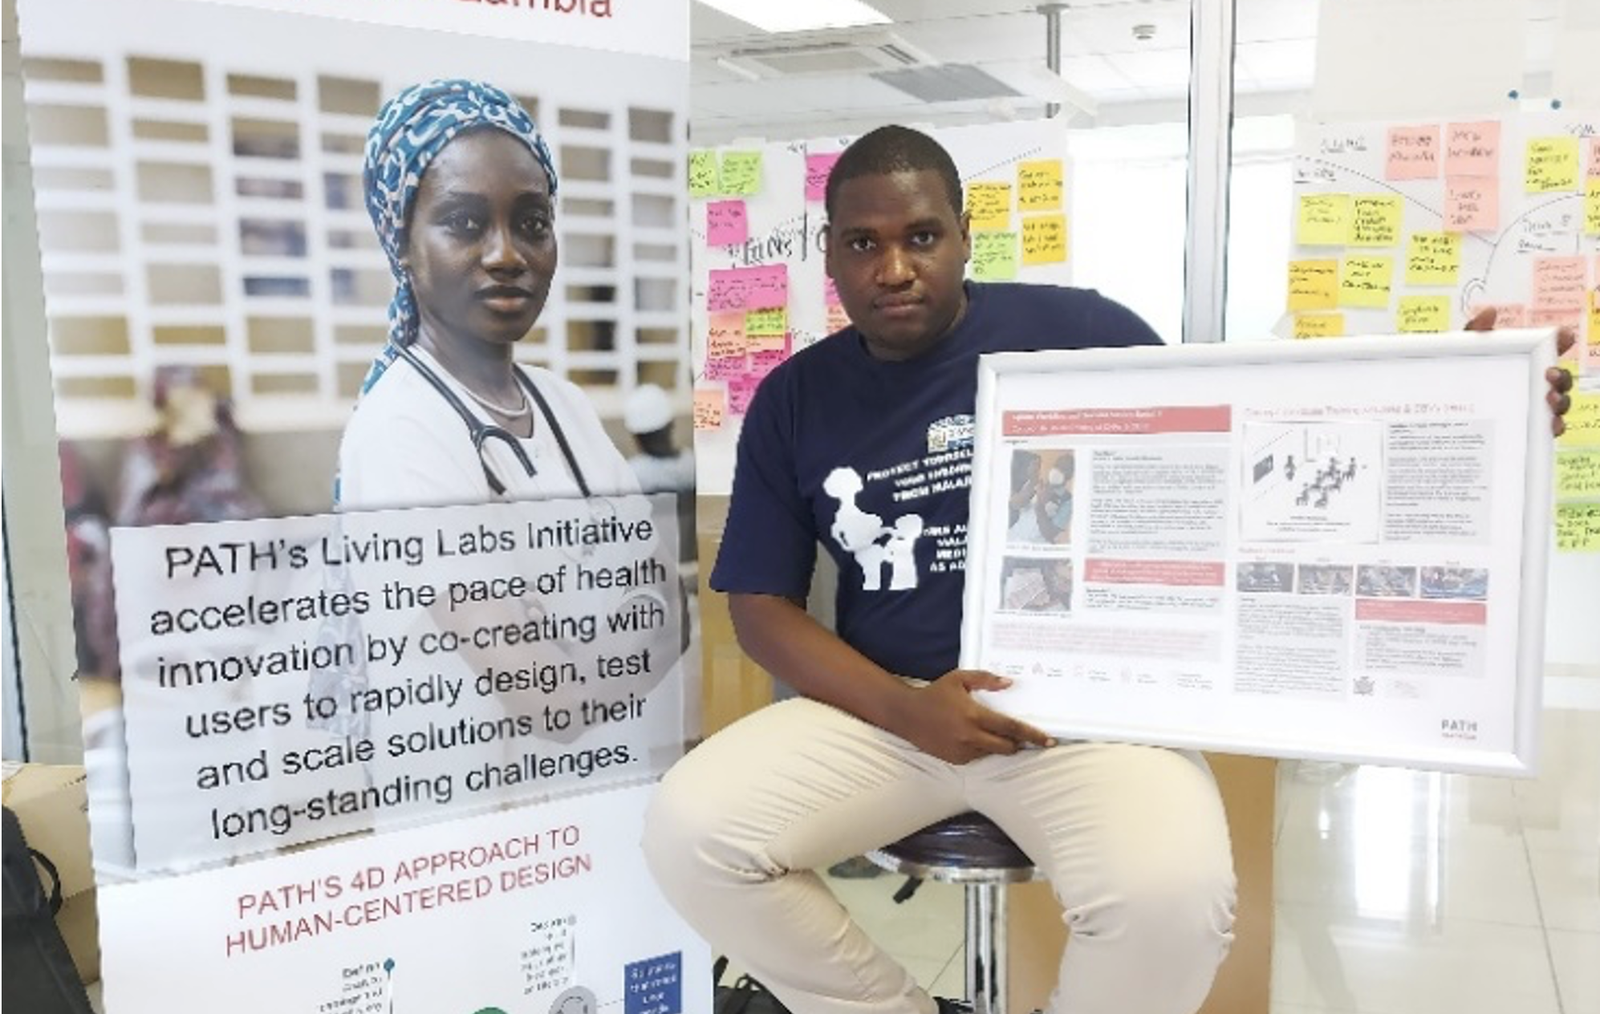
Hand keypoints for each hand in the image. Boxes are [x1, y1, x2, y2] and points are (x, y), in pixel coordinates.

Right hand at [893, 670, 1055, 764]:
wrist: (907, 714)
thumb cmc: (935, 694)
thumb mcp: (959, 679)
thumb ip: (986, 679)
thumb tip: (1009, 683)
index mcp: (974, 716)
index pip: (1011, 728)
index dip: (1033, 735)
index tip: (1049, 740)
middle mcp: (970, 736)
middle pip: (1007, 747)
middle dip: (1018, 744)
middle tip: (1024, 738)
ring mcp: (963, 751)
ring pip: (992, 753)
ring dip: (998, 745)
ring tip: (990, 732)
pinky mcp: (956, 760)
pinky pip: (977, 757)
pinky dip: (981, 749)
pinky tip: (972, 736)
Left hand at [1465, 307, 1574, 436]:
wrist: (1433, 408)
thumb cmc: (1455, 377)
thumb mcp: (1462, 355)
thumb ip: (1474, 334)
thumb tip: (1489, 312)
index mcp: (1521, 364)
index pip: (1548, 351)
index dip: (1560, 342)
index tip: (1563, 336)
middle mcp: (1530, 386)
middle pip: (1558, 380)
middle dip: (1561, 376)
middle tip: (1548, 374)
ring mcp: (1530, 410)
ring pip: (1557, 405)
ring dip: (1562, 400)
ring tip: (1549, 399)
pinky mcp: (1524, 433)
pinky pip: (1546, 431)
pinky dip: (1555, 427)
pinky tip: (1551, 426)